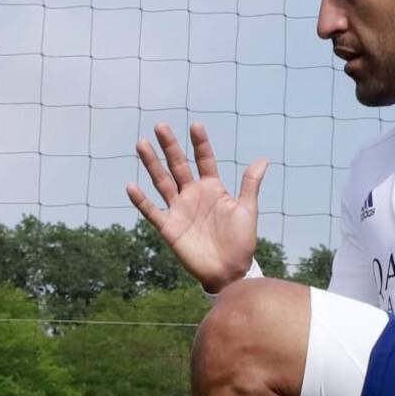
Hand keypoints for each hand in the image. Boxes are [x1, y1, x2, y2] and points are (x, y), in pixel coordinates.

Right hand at [126, 122, 268, 293]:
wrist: (230, 270)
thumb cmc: (241, 241)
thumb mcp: (247, 210)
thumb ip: (250, 184)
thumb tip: (263, 159)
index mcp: (212, 188)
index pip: (204, 160)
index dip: (200, 143)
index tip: (196, 125)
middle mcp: (193, 194)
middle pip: (178, 165)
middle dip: (170, 146)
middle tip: (161, 125)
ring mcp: (179, 209)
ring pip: (162, 182)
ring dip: (152, 164)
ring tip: (142, 144)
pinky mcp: (169, 227)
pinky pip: (152, 211)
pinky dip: (141, 200)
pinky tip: (132, 185)